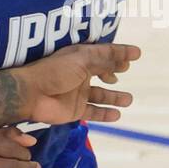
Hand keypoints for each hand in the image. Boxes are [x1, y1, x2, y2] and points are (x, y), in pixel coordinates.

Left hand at [12, 42, 140, 124]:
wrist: (31, 94)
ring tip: (129, 99)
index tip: (137, 54)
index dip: (120, 52)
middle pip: (102, 72)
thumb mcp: (82, 60)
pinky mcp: (75, 110)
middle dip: (115, 70)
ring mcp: (78, 93)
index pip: (104, 53)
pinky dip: (105, 114)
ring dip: (114, 97)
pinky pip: (94, 112)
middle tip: (126, 69)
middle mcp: (80, 74)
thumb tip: (124, 59)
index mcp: (80, 57)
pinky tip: (117, 115)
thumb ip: (104, 60)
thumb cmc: (54, 72)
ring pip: (101, 95)